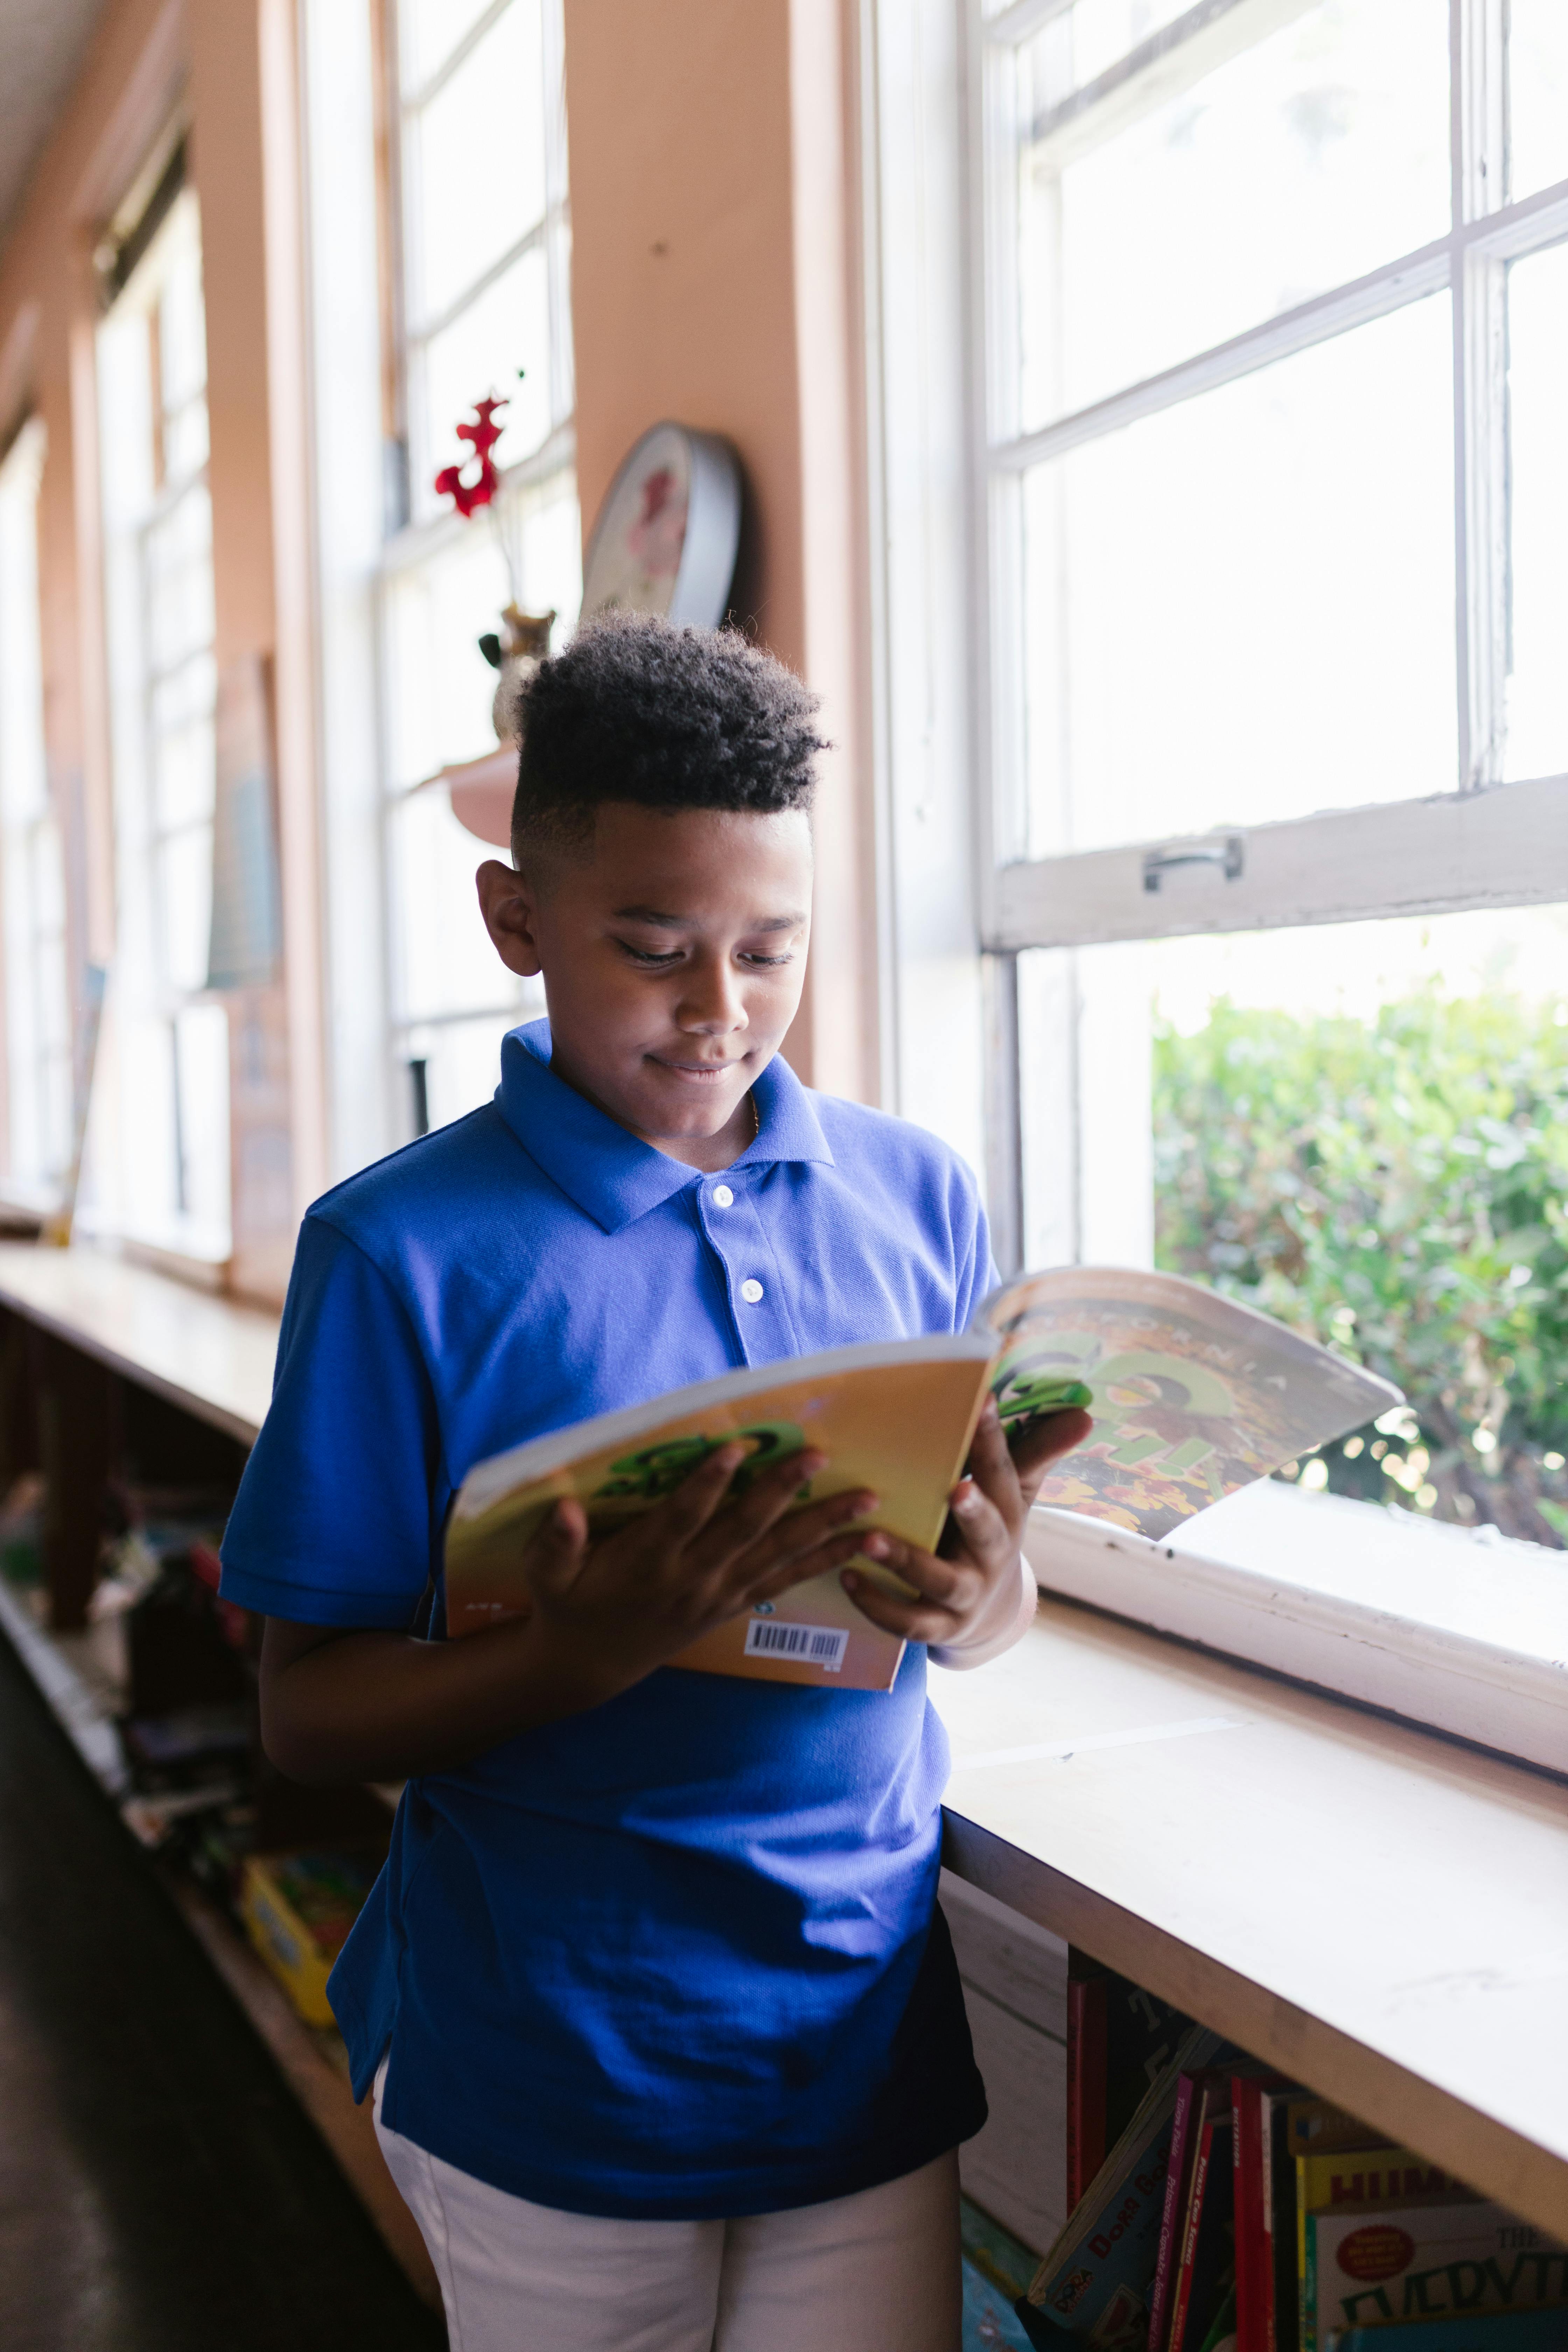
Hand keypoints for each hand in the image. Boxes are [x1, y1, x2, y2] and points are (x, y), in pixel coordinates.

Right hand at [523, 1440, 877, 1702]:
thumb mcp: (546, 1578)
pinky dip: (827, 1561)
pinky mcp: (735, 1603)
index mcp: (645, 1563)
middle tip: (818, 1456)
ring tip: (867, 1502)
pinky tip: (863, 1544)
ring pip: (779, 1556)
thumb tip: (563, 1507)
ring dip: (825, 1527)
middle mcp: (690, 1578)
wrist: (591, 1665)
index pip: (682, 1518)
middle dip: (783, 1491)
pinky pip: (787, 1579)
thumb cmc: (568, 1605)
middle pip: (743, 1530)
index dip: (708, 1483)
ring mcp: (718, 1593)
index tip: (736, 1447)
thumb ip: (554, 1544)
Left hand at [839, 1394, 1092, 1654]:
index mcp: (1008, 1516)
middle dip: (976, 1514)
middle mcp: (992, 1557)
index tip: (984, 1400)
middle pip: (988, 1535)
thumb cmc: (989, 1533)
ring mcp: (966, 1596)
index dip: (994, 1438)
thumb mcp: (1011, 1496)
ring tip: (869, 1539)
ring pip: (941, 1583)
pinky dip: (877, 1604)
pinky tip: (847, 1577)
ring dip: (906, 1562)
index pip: (1004, 1473)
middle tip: (959, 1489)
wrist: (990, 1613)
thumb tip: (1084, 1415)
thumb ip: (1035, 1452)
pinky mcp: (939, 1627)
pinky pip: (909, 1622)